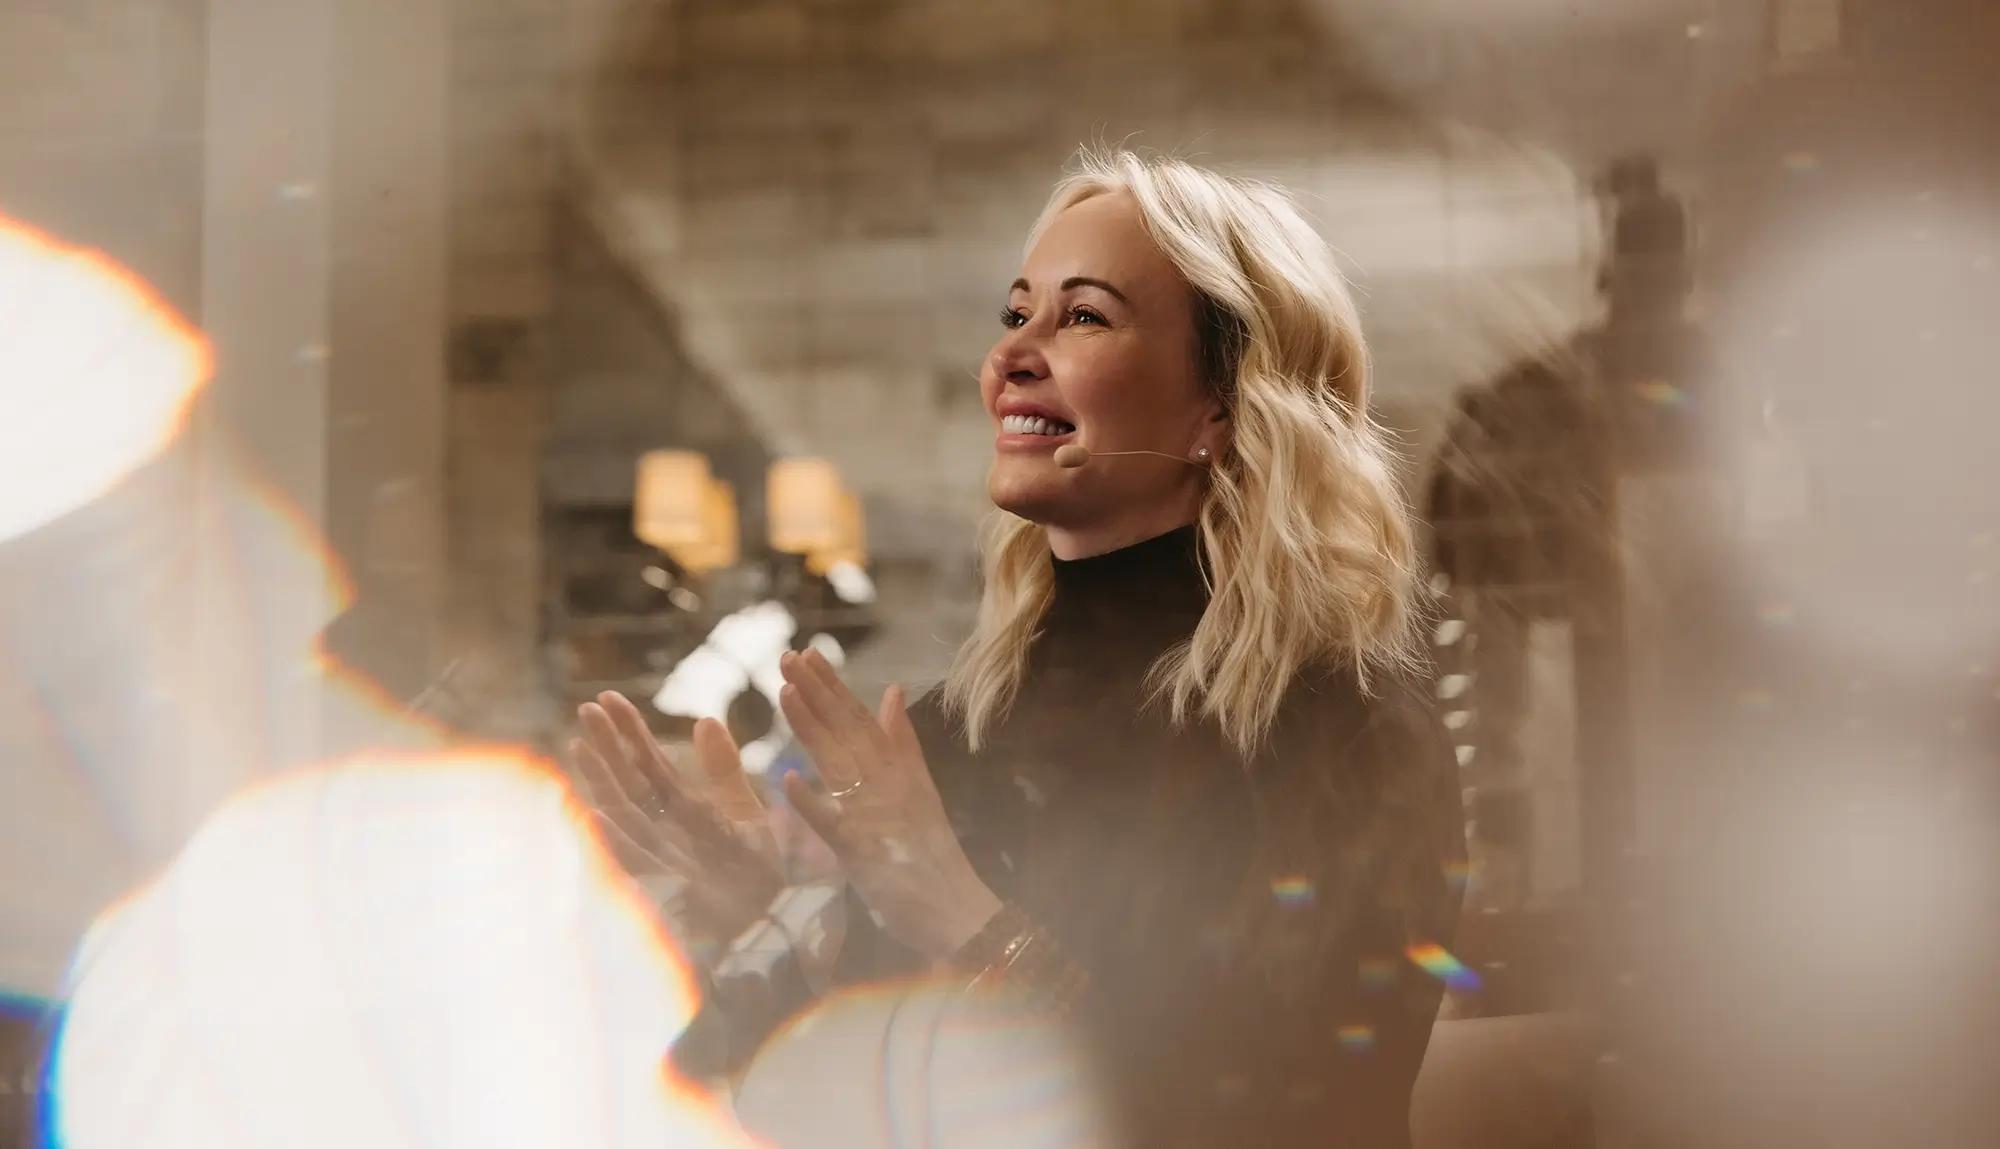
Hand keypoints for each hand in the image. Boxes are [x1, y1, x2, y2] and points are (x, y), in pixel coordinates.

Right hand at [570, 691, 783, 949]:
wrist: (777, 926)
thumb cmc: (756, 873)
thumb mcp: (744, 814)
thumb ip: (723, 771)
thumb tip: (705, 719)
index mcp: (681, 814)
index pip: (648, 766)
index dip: (628, 734)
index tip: (607, 698)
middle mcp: (666, 835)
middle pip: (631, 786)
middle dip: (610, 748)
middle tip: (589, 707)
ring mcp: (670, 860)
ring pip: (630, 817)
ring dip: (605, 784)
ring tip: (584, 746)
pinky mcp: (683, 886)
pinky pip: (647, 862)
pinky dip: (619, 841)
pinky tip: (599, 816)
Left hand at [776, 650, 1001, 959]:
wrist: (960, 911)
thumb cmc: (933, 856)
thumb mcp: (920, 788)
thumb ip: (902, 741)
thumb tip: (892, 691)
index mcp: (898, 769)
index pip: (859, 719)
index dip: (832, 687)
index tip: (807, 655)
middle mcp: (888, 784)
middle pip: (847, 730)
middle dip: (816, 691)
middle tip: (787, 656)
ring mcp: (876, 815)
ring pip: (838, 763)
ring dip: (811, 727)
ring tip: (785, 692)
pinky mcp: (864, 853)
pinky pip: (833, 824)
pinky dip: (811, 803)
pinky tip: (786, 779)